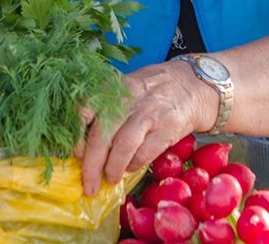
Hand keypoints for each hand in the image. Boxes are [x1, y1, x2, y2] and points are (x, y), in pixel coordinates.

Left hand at [75, 59, 217, 195]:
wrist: (193, 84)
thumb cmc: (152, 89)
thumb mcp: (126, 88)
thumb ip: (106, 108)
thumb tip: (84, 144)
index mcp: (113, 88)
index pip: (84, 110)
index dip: (76, 136)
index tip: (74, 154)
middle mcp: (128, 99)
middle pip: (101, 135)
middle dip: (91, 166)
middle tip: (88, 185)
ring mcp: (149, 113)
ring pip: (123, 147)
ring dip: (113, 169)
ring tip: (110, 179)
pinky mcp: (168, 127)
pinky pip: (145, 152)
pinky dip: (135, 165)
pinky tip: (131, 167)